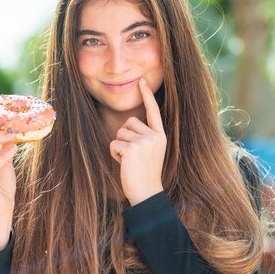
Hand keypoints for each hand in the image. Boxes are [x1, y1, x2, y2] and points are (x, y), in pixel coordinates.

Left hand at [110, 78, 165, 204]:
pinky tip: (125, 165)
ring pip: (120, 132)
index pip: (153, 111)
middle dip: (124, 137)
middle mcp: (155, 136)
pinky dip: (114, 154)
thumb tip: (130, 122)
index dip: (147, 95)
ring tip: (129, 161)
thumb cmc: (145, 174)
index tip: (141, 80)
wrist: (147, 194)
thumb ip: (144, 136)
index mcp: (160, 135)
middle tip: (133, 156)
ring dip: (119, 147)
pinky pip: (114, 143)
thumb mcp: (151, 152)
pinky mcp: (132, 148)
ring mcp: (144, 141)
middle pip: (129, 122)